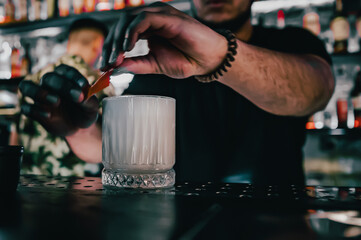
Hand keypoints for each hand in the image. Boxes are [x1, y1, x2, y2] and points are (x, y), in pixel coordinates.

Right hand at [19, 64, 98, 136]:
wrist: (79, 128)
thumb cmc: (85, 111)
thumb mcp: (92, 107)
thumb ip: (89, 101)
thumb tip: (82, 96)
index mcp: (65, 78)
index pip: (65, 70)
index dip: (73, 76)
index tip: (84, 85)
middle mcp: (50, 84)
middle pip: (48, 78)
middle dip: (62, 85)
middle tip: (77, 96)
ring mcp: (40, 98)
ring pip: (27, 87)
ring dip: (39, 92)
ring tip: (56, 101)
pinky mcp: (35, 112)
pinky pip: (26, 107)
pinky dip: (35, 110)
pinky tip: (49, 115)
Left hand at [99, 2, 227, 78]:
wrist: (208, 60)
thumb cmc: (186, 60)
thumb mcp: (155, 65)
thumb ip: (136, 64)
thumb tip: (115, 68)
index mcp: (147, 29)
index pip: (121, 34)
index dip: (110, 49)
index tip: (104, 67)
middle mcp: (150, 19)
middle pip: (121, 25)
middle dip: (110, 45)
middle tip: (107, 63)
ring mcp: (159, 15)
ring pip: (128, 19)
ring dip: (118, 39)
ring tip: (116, 57)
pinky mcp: (167, 16)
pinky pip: (143, 19)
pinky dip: (132, 32)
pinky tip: (128, 47)